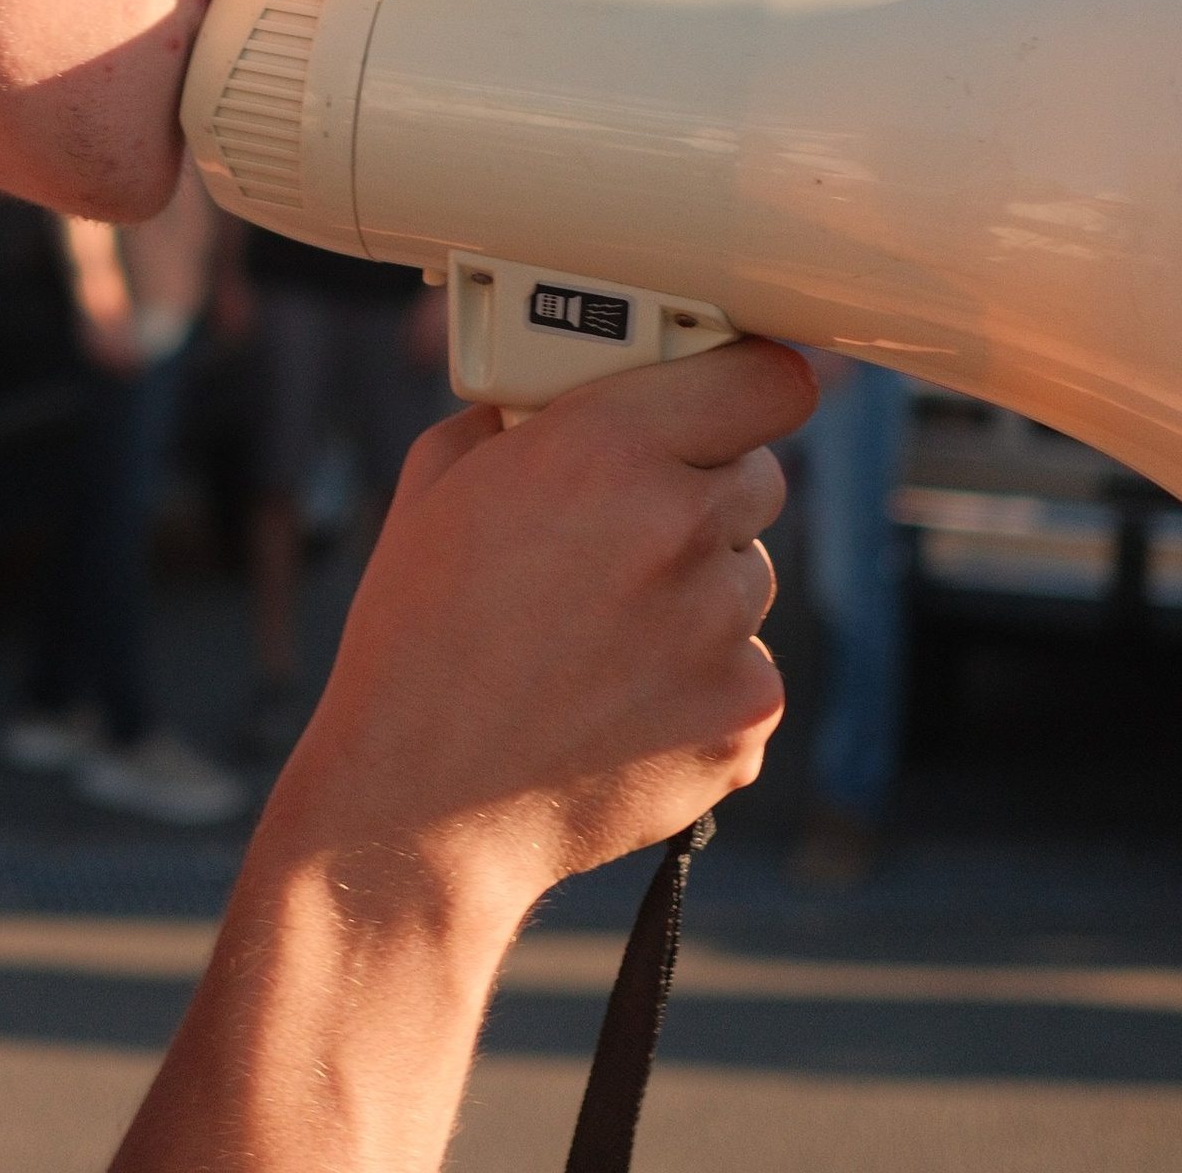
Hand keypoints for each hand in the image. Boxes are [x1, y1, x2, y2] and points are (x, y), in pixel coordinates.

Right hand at [260, 339, 813, 926]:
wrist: (419, 805)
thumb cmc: (416, 635)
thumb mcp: (439, 477)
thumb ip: (524, 412)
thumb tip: (569, 388)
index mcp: (606, 447)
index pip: (764, 377)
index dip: (747, 382)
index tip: (733, 392)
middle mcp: (681, 527)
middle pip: (761, 473)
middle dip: (704, 486)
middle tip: (635, 518)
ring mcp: (724, 628)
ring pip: (749, 573)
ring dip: (700, 584)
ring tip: (605, 628)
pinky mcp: (746, 714)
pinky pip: (747, 664)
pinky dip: (701, 674)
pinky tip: (622, 693)